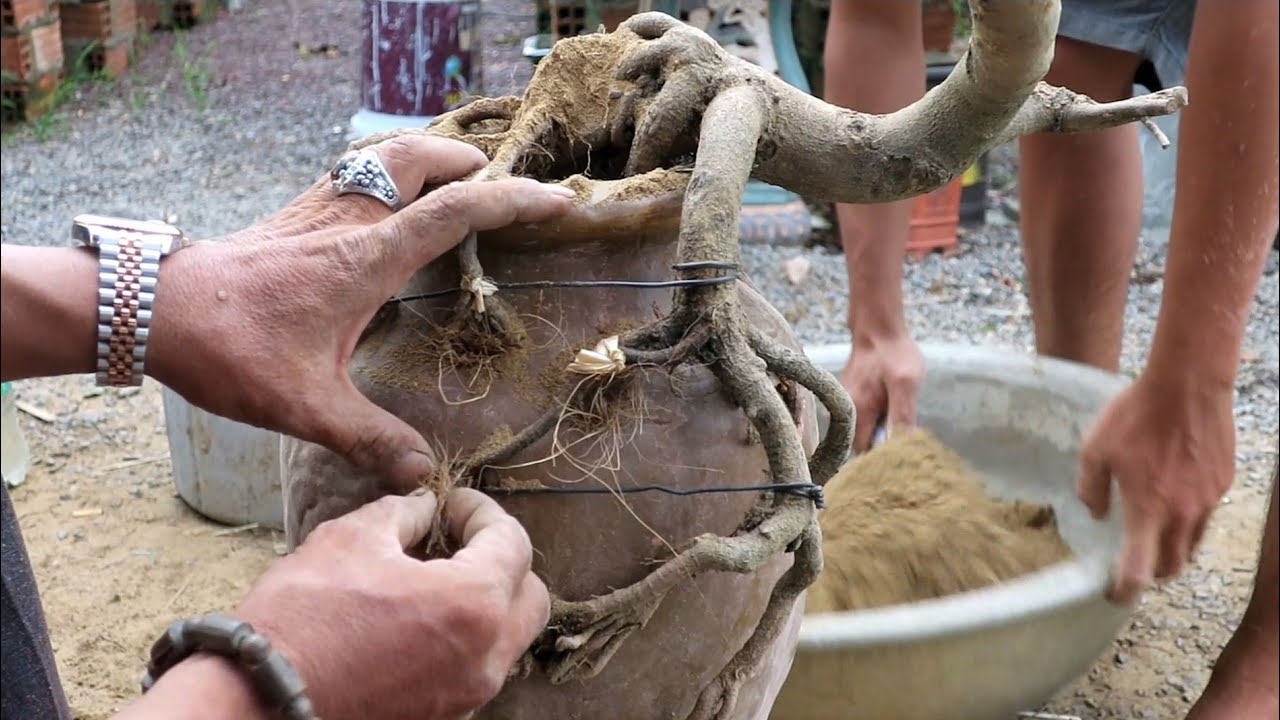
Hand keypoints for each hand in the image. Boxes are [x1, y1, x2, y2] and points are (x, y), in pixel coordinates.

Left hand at [145, 135, 574, 487]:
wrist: (152, 308)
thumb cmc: (229, 349)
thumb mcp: (305, 406)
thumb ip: (369, 439)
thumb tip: (423, 475)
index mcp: (367, 258)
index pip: (457, 212)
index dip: (514, 202)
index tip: (558, 203)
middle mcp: (349, 221)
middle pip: (422, 159)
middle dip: (471, 164)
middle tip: (503, 187)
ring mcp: (318, 209)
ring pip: (385, 155)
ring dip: (428, 157)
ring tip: (457, 179)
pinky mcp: (294, 214)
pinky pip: (354, 171)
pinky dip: (387, 170)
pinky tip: (385, 200)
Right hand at [235, 488, 548, 719]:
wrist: (260, 702)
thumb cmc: (304, 617)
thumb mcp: (352, 538)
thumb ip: (403, 513)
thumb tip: (424, 508)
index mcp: (475, 605)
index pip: (514, 543)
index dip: (483, 512)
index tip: (453, 502)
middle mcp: (486, 657)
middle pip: (529, 596)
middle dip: (503, 559)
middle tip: (456, 538)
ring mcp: (467, 695)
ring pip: (506, 637)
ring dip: (485, 600)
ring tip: (433, 576)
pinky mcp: (443, 716)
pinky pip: (475, 667)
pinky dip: (464, 636)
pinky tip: (419, 617)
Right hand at [840, 330, 924, 451]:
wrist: (879, 326)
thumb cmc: (894, 353)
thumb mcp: (905, 384)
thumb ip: (902, 416)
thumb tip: (902, 448)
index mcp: (857, 411)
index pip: (864, 451)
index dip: (881, 459)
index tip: (901, 461)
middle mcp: (847, 410)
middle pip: (863, 443)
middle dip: (883, 448)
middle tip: (907, 445)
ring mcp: (849, 402)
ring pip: (865, 430)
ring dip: (883, 434)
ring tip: (903, 430)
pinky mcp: (855, 396)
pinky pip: (866, 418)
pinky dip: (880, 422)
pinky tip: (894, 414)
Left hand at [1077, 370, 1235, 604]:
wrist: (1187, 385)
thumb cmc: (1135, 415)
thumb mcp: (1095, 449)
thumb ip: (1091, 488)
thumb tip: (1097, 514)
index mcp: (1146, 509)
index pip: (1139, 569)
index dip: (1125, 590)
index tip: (1115, 594)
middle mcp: (1182, 513)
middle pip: (1171, 566)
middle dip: (1152, 574)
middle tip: (1135, 566)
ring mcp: (1208, 500)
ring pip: (1192, 545)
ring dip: (1173, 552)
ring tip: (1155, 541)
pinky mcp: (1223, 484)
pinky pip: (1206, 517)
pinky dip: (1190, 523)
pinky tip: (1175, 503)